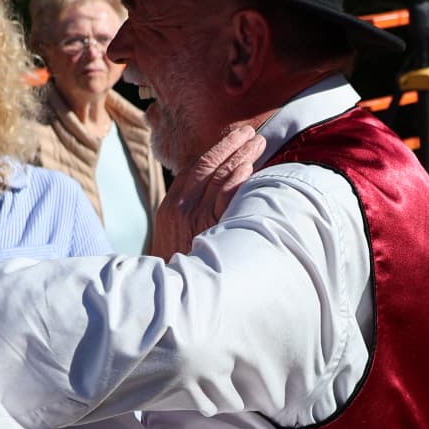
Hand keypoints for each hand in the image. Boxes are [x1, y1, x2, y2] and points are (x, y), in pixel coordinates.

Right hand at [154, 125, 266, 257]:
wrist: (173, 295)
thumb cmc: (179, 266)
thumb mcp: (175, 237)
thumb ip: (190, 213)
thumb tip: (214, 195)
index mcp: (170, 207)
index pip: (194, 168)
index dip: (215, 150)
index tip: (233, 138)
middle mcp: (181, 209)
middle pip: (208, 166)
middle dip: (230, 146)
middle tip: (249, 133)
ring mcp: (196, 219)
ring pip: (219, 178)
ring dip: (240, 157)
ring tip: (257, 143)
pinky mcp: (211, 231)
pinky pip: (225, 198)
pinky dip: (236, 180)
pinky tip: (249, 168)